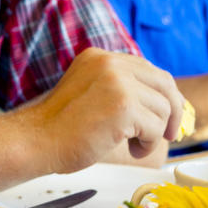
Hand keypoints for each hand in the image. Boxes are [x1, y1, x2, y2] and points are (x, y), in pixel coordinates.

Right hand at [20, 48, 183, 171]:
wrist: (35, 140)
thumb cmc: (58, 126)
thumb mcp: (89, 91)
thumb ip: (117, 86)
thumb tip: (159, 99)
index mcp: (99, 57)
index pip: (149, 70)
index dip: (163, 95)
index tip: (165, 115)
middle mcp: (109, 63)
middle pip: (164, 84)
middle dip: (172, 112)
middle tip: (169, 134)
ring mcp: (117, 82)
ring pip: (163, 109)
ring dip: (154, 132)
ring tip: (132, 144)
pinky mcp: (123, 106)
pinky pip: (156, 129)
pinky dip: (147, 144)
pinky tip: (131, 149)